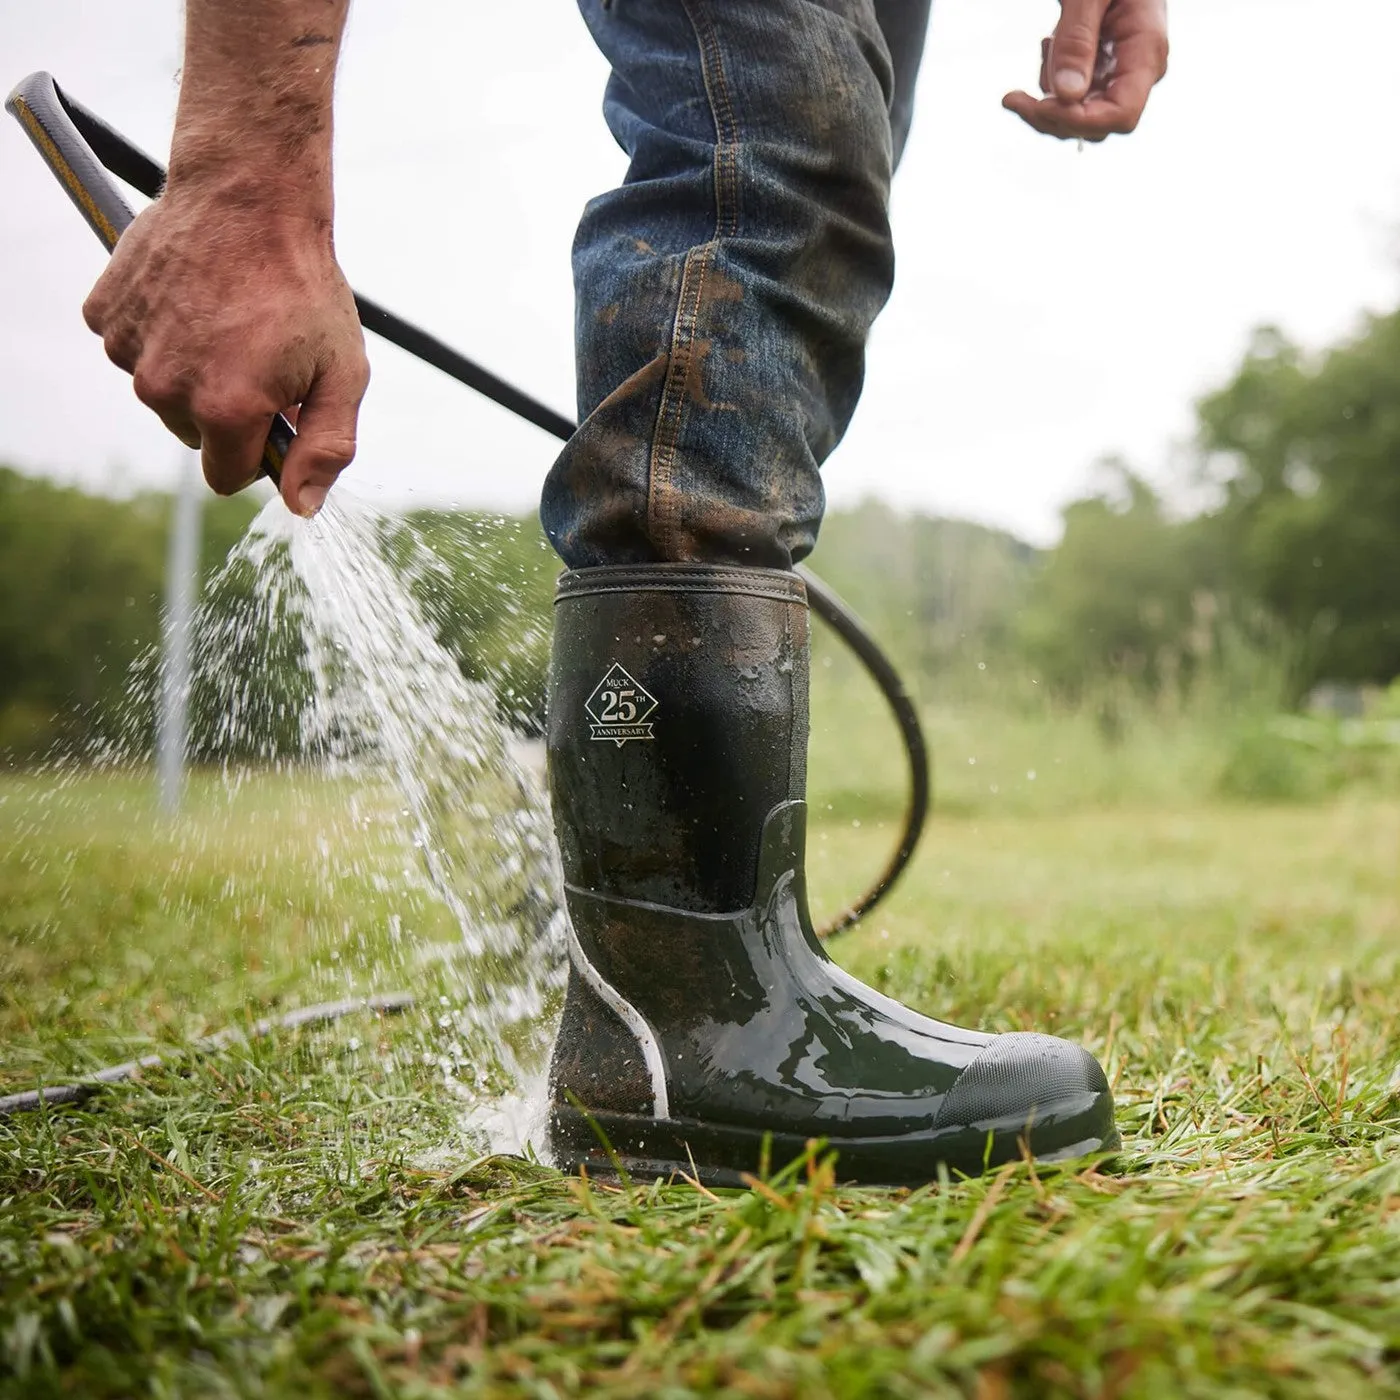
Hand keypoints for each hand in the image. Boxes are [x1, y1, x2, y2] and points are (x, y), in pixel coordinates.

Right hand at [82, 184, 368, 516]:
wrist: (250, 196)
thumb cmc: (305, 287)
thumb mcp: (342, 374)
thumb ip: (326, 448)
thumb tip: (302, 505)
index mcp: (225, 410)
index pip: (227, 476)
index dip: (257, 451)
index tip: (276, 413)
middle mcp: (166, 387)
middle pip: (194, 434)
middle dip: (226, 410)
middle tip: (257, 355)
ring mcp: (130, 349)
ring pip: (163, 393)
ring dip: (192, 369)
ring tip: (227, 321)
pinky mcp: (106, 314)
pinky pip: (133, 348)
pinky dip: (160, 332)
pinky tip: (191, 299)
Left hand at [1003, 0, 1167, 141]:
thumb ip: (1078, 39)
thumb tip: (1067, 96)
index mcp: (1146, 50)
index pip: (1121, 115)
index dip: (1079, 121)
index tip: (1039, 106)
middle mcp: (1138, 70)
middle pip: (1095, 126)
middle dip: (1051, 116)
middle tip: (1012, 97)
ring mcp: (1120, 74)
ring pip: (1079, 117)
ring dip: (1048, 95)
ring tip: (1048, 42)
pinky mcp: (1102, 72)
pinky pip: (1072, 98)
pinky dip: (1051, 81)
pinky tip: (1052, 43)